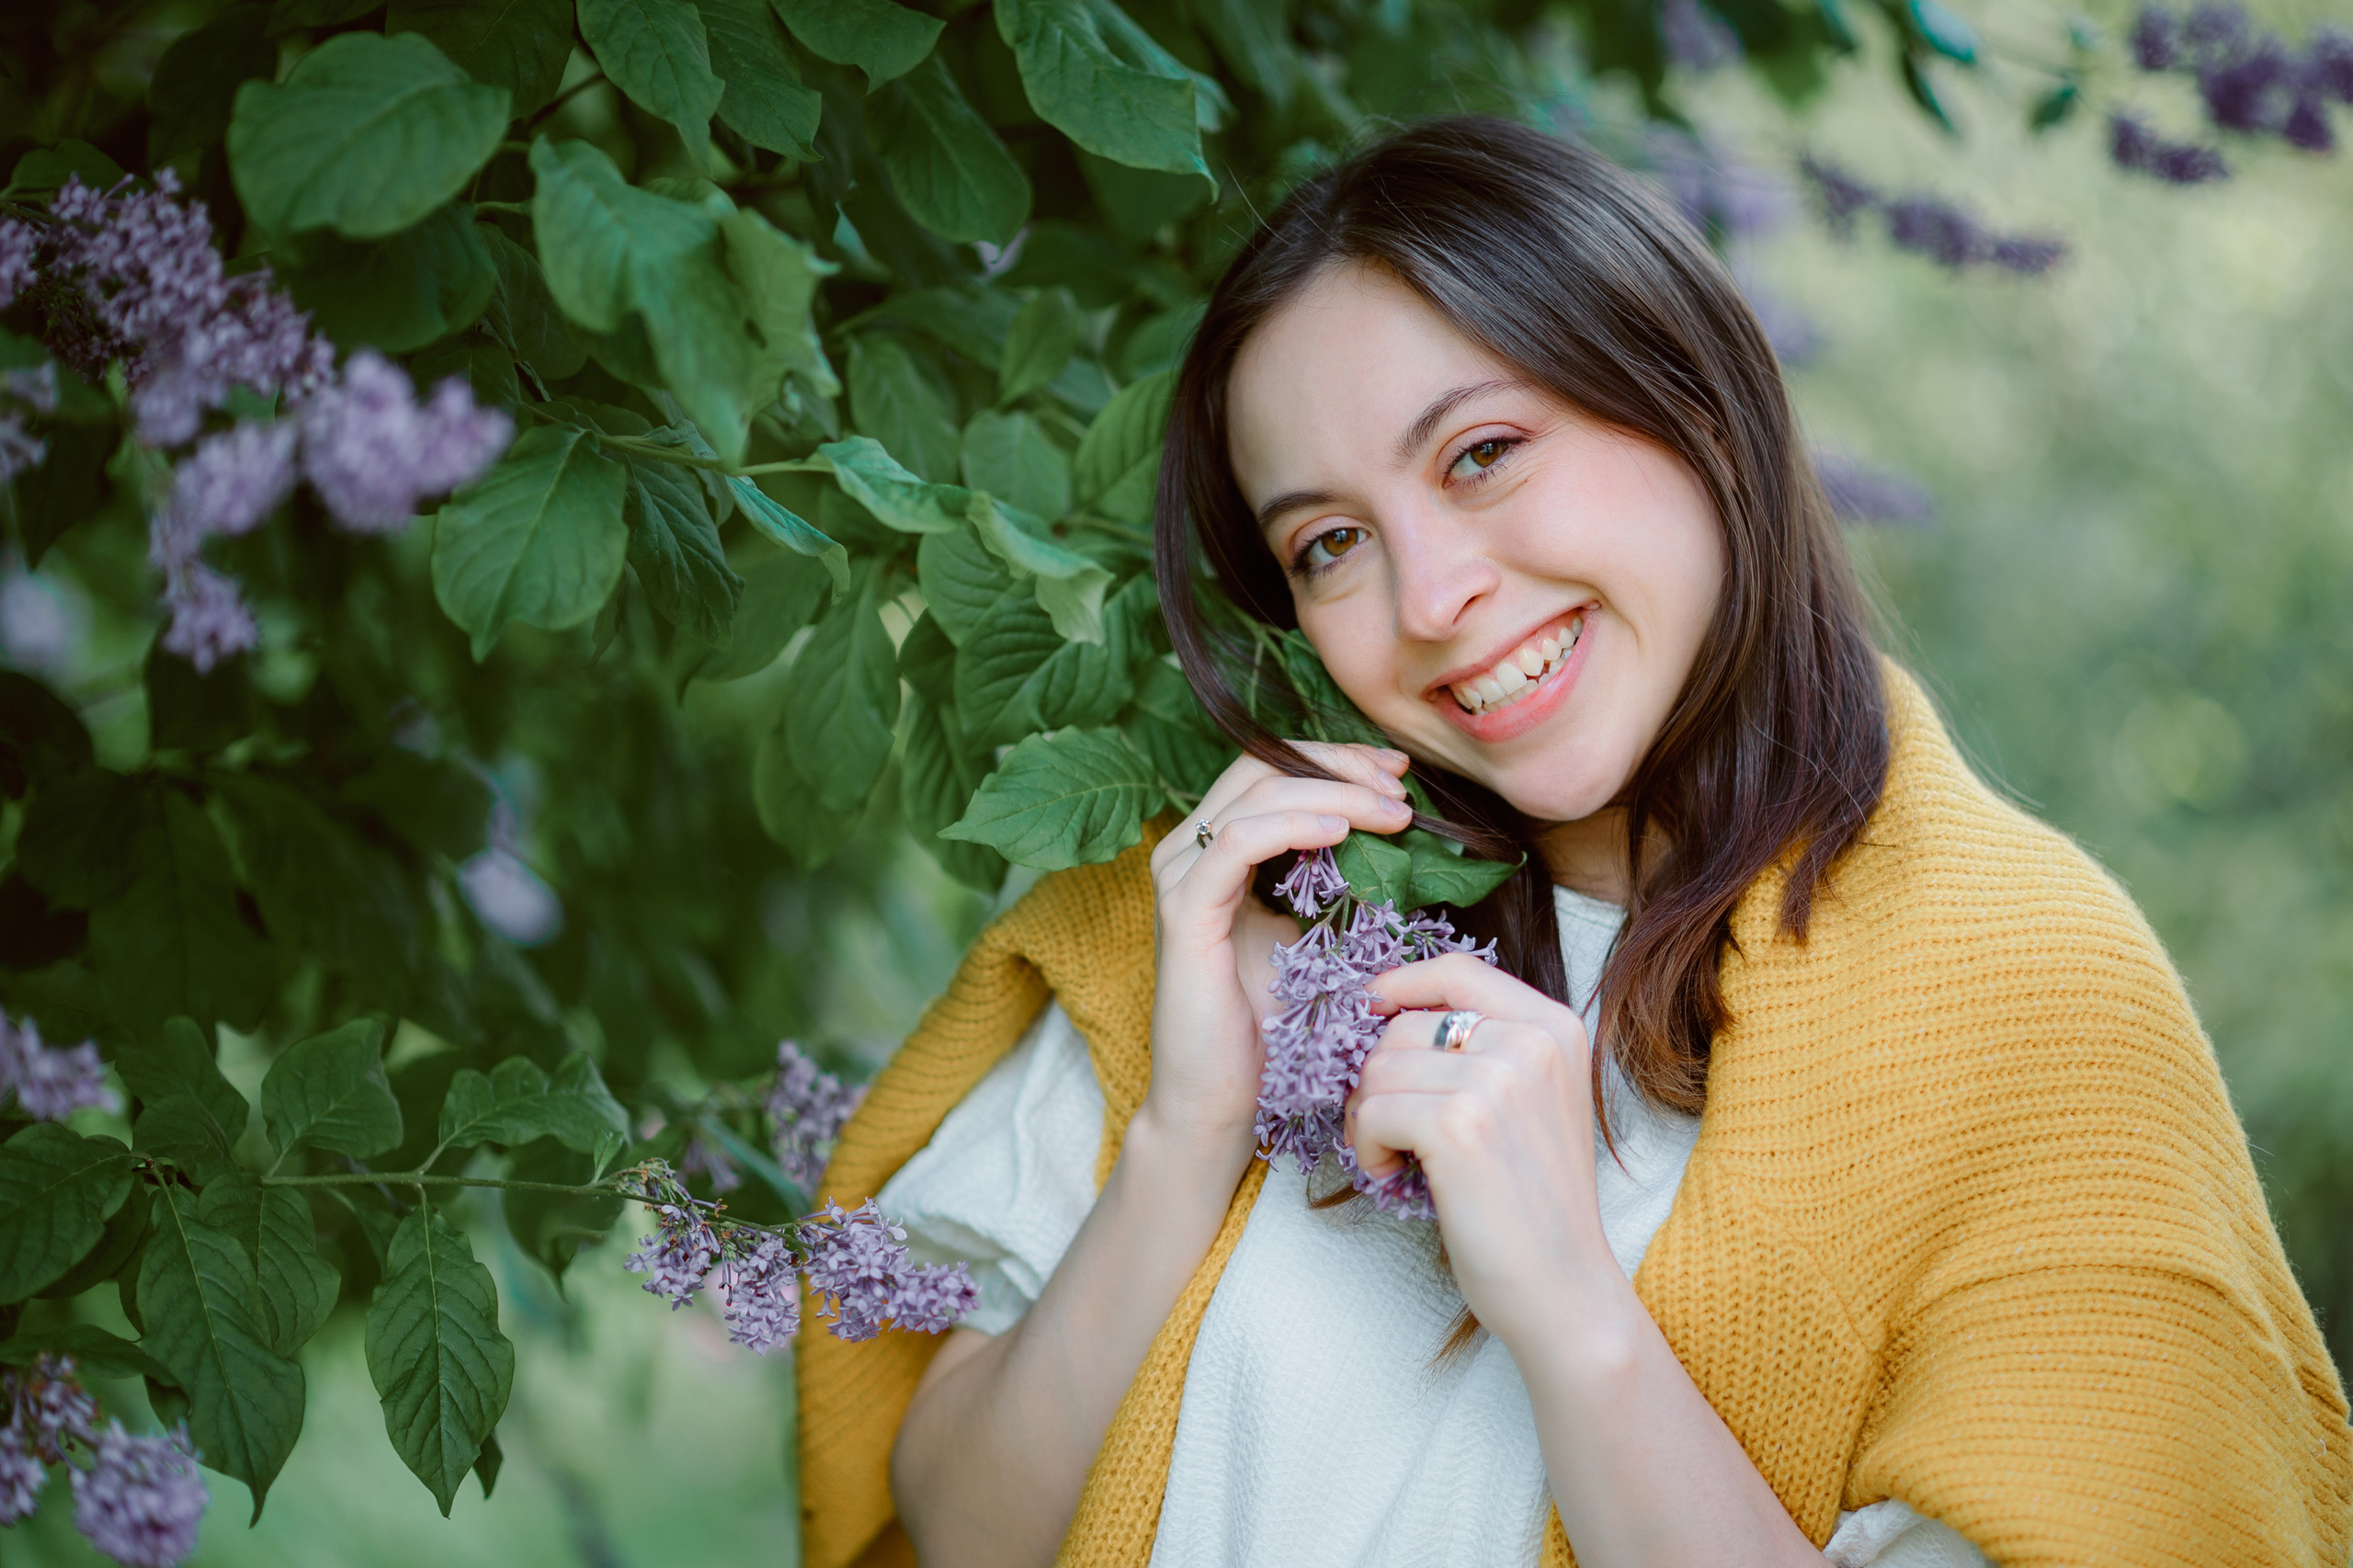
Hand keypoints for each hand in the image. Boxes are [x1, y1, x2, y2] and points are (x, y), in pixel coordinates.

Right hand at [1140, 742, 1413, 1178]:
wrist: (1219, 1103)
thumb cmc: (1267, 1030)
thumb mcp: (1310, 937)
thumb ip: (1332, 880)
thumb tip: (1395, 834)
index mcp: (1215, 851)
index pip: (1271, 769)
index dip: (1336, 759)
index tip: (1399, 771)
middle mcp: (1188, 852)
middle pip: (1263, 766)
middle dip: (1340, 764)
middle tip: (1401, 782)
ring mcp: (1180, 878)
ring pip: (1257, 795)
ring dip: (1333, 792)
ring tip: (1391, 810)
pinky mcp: (1184, 913)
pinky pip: (1237, 844)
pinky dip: (1293, 825)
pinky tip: (1342, 831)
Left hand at [1346, 954, 1620, 1346]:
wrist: (1564, 1287)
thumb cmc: (1535, 1202)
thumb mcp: (1534, 1100)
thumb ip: (1488, 1048)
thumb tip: (1390, 1010)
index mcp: (1555, 1028)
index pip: (1458, 970)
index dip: (1400, 984)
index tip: (1371, 1010)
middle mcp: (1531, 1042)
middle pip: (1403, 1024)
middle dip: (1380, 1077)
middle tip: (1394, 1132)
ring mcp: (1497, 1080)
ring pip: (1379, 1068)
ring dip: (1369, 1117)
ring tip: (1399, 1157)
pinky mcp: (1458, 1125)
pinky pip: (1371, 1111)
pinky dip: (1366, 1147)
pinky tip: (1394, 1175)